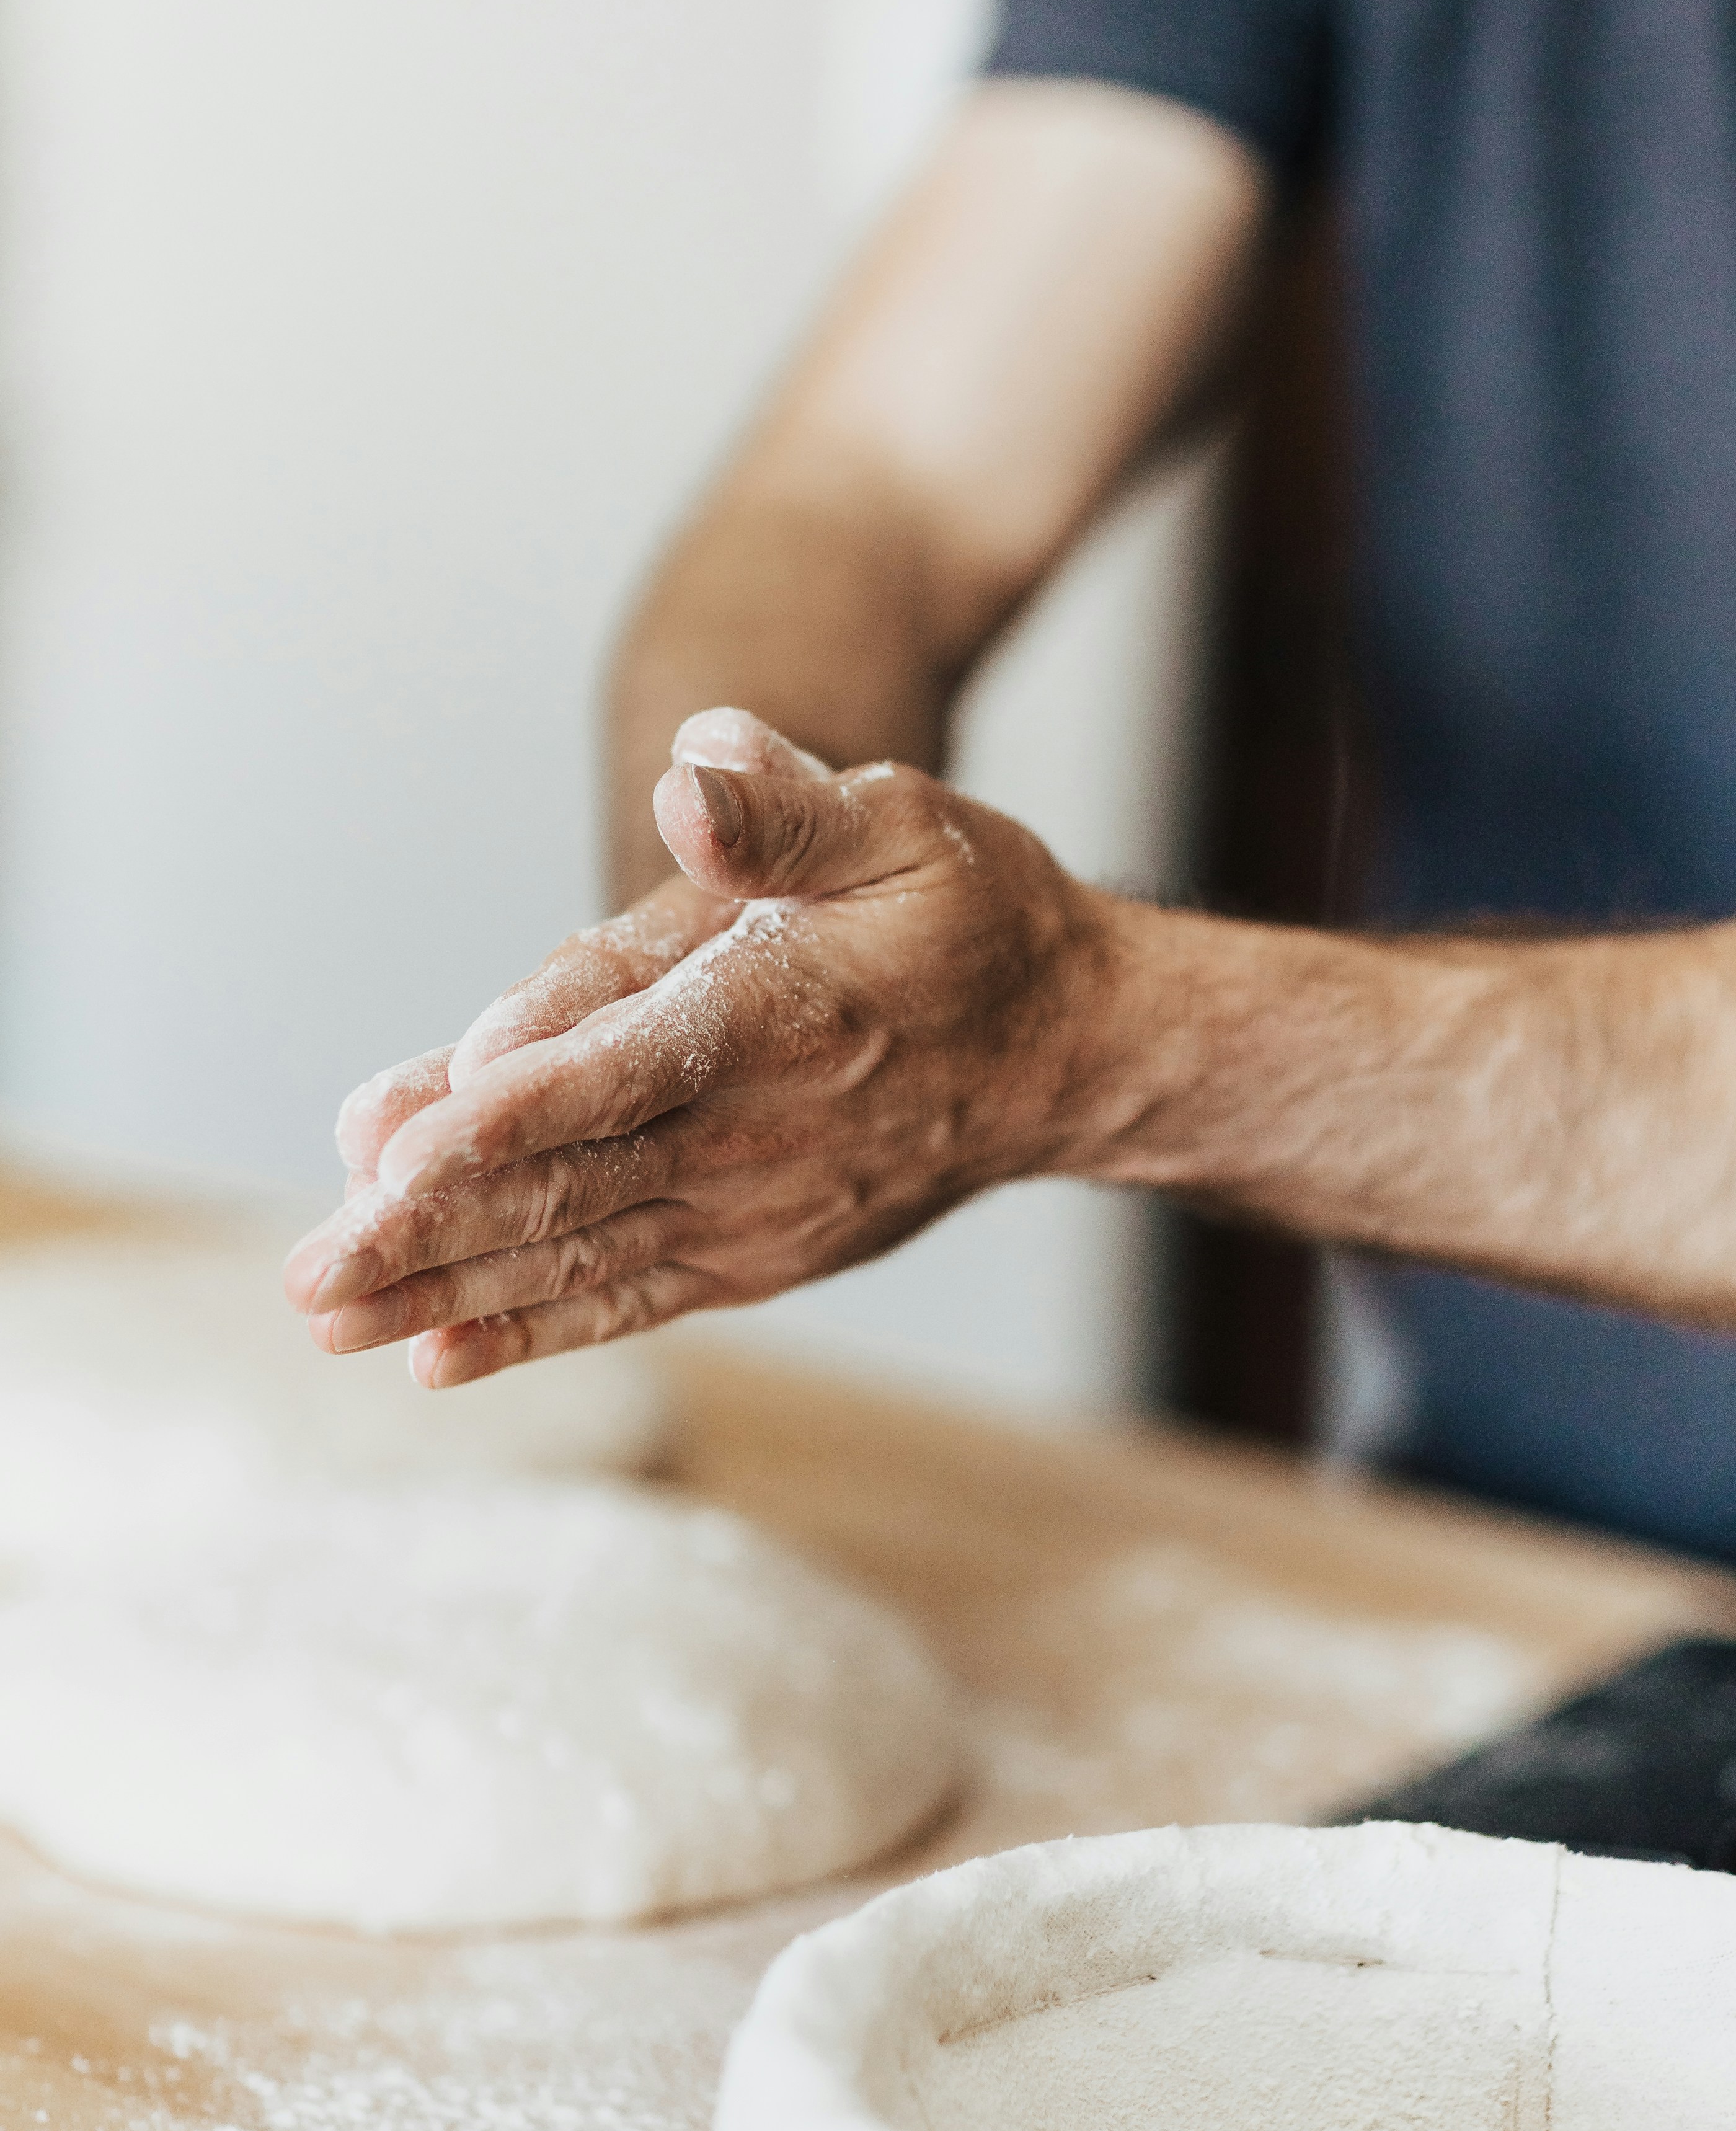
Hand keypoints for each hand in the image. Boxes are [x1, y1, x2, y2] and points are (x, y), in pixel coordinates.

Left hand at [284, 710, 1127, 1385]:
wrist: (1070, 1051)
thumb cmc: (972, 918)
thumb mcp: (900, 824)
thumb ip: (784, 810)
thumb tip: (694, 772)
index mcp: (780, 1014)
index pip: (624, 1066)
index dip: (508, 1108)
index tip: (393, 1150)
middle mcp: (756, 1132)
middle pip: (568, 1185)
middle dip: (429, 1232)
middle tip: (311, 1275)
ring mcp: (752, 1208)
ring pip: (579, 1255)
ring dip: (448, 1289)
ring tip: (329, 1316)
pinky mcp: (753, 1252)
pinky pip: (631, 1298)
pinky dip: (536, 1328)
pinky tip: (440, 1358)